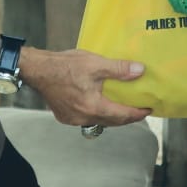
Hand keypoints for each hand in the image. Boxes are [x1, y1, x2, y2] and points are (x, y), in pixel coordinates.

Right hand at [19, 47, 151, 127]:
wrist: (38, 70)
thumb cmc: (65, 66)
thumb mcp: (96, 64)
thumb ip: (119, 69)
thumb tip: (140, 71)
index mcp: (94, 107)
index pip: (122, 116)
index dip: (138, 114)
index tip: (149, 110)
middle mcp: (83, 118)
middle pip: (112, 122)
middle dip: (127, 117)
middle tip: (139, 110)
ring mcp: (73, 119)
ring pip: (99, 121)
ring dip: (111, 116)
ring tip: (121, 107)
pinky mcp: (65, 116)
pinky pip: (86, 118)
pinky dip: (97, 113)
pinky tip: (99, 104)